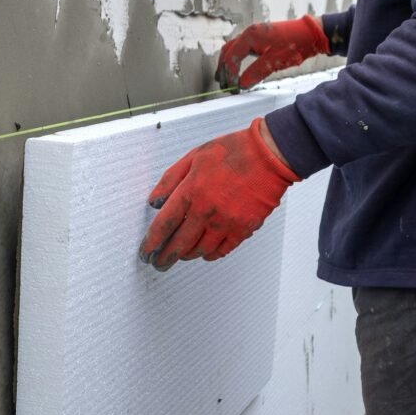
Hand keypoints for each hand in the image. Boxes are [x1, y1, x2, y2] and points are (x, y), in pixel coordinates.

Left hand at [139, 119, 298, 270]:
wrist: (270, 155)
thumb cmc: (233, 151)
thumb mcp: (193, 157)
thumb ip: (170, 180)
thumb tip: (154, 202)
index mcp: (191, 191)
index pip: (163, 226)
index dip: (151, 243)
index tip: (145, 252)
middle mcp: (206, 210)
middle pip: (179, 244)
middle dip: (165, 257)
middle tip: (158, 263)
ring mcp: (226, 222)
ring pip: (200, 250)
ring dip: (186, 255)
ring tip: (180, 255)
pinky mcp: (244, 228)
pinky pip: (222, 250)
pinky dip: (210, 254)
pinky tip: (204, 253)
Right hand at [217, 15, 329, 89]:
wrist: (311, 34)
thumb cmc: (294, 45)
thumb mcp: (274, 62)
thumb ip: (255, 73)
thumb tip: (241, 85)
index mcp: (249, 36)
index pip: (231, 57)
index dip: (229, 74)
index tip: (232, 88)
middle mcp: (248, 32)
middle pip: (227, 51)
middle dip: (223, 68)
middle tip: (223, 84)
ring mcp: (254, 34)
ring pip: (233, 49)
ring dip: (228, 63)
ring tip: (228, 78)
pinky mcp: (260, 37)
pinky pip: (242, 48)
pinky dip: (237, 59)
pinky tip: (239, 69)